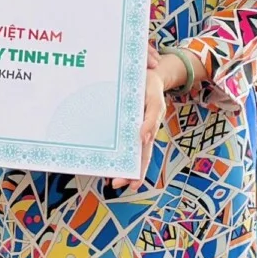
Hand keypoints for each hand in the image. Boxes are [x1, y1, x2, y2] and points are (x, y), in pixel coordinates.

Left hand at [110, 67, 166, 190]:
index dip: (139, 172)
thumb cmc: (152, 89)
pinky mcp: (119, 120)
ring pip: (122, 149)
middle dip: (125, 172)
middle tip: (115, 183)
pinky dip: (109, 146)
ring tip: (107, 174)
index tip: (132, 185)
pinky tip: (100, 153)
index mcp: (148, 131)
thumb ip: (152, 120)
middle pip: (132, 157)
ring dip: (116, 162)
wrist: (146, 72)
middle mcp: (137, 132)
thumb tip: (144, 138)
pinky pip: (113, 135)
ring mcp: (127, 127)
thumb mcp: (155, 102)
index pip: (143, 156)